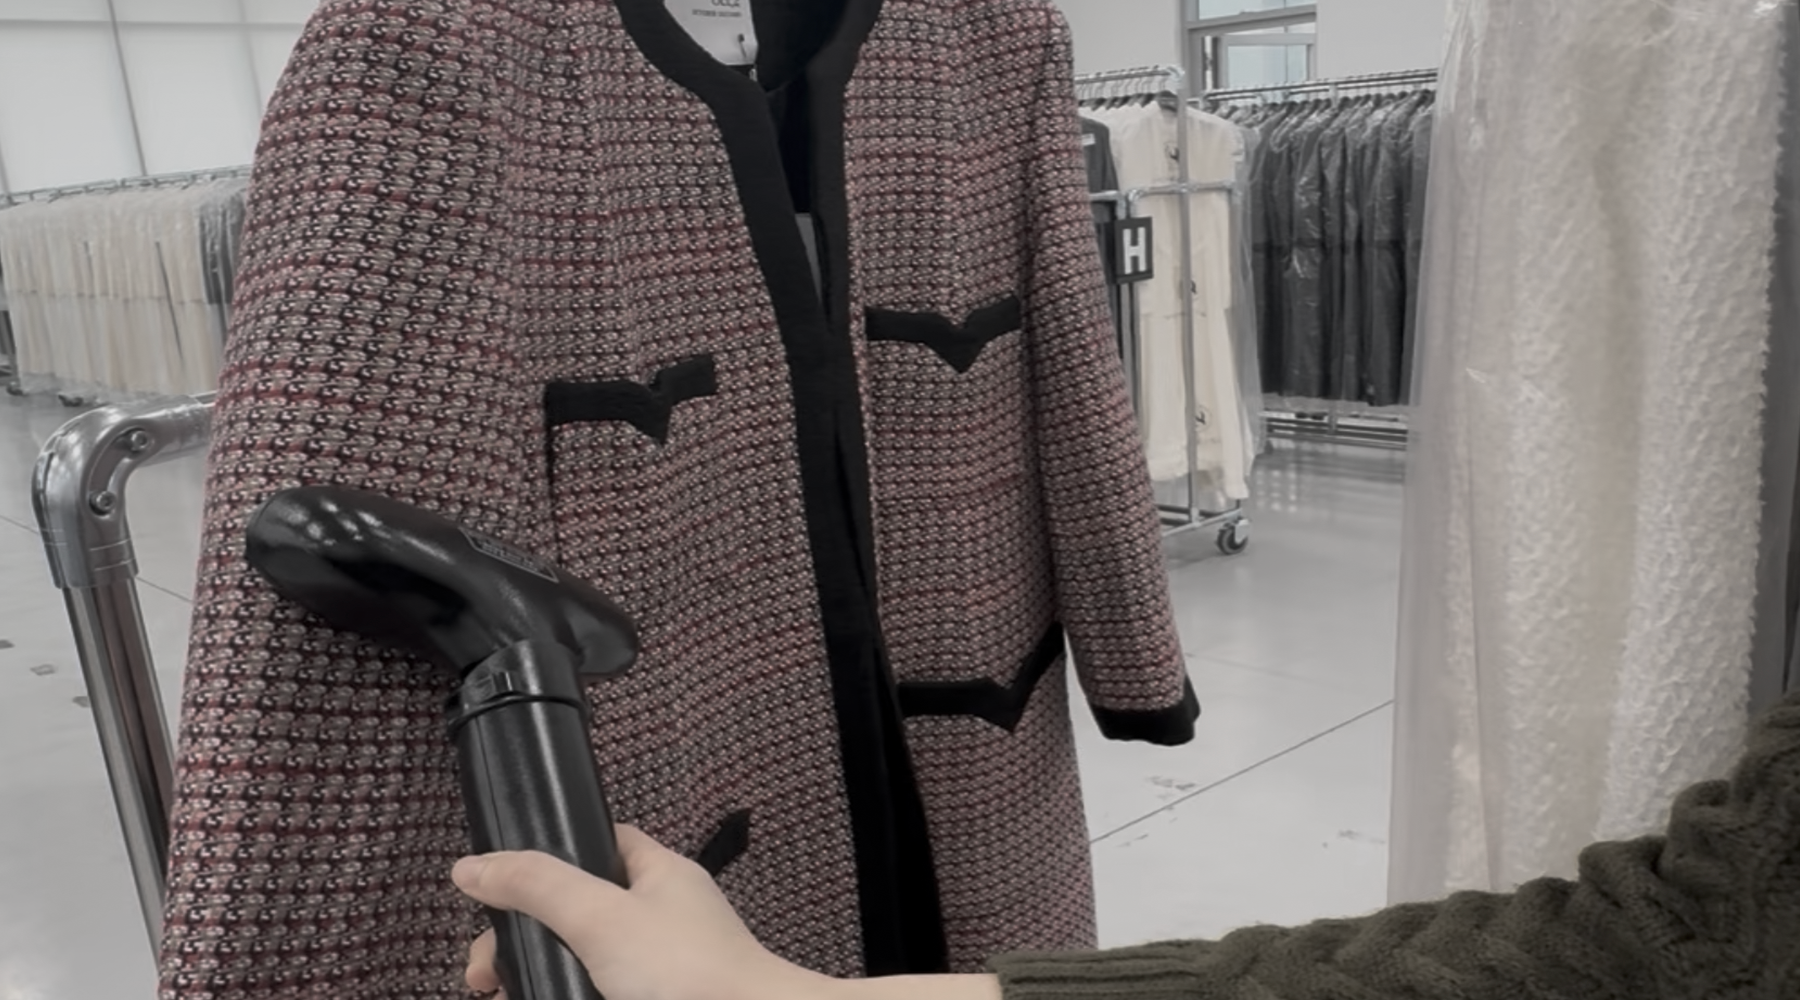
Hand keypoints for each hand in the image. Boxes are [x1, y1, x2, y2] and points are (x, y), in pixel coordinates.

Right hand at [451, 825, 833, 999]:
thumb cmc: (691, 972)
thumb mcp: (600, 917)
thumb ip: (537, 887)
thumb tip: (473, 866)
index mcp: (658, 874)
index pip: (596, 843)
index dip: (547, 857)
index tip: (499, 891)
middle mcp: (661, 916)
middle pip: (576, 912)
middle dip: (523, 938)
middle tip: (485, 973)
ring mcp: (660, 965)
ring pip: (583, 960)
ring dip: (538, 975)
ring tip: (502, 995)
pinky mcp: (654, 997)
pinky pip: (598, 990)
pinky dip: (566, 994)